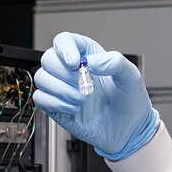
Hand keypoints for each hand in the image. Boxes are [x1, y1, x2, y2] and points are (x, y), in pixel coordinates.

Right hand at [33, 31, 158, 160]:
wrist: (130, 130)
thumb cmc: (130, 100)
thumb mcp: (131, 76)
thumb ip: (114, 62)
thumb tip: (90, 62)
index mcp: (87, 54)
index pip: (63, 41)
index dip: (64, 49)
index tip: (76, 64)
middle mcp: (71, 70)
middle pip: (48, 58)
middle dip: (64, 74)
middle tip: (84, 85)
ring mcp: (62, 88)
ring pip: (41, 78)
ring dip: (61, 90)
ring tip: (82, 99)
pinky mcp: (56, 107)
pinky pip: (40, 99)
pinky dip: (56, 104)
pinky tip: (74, 109)